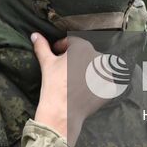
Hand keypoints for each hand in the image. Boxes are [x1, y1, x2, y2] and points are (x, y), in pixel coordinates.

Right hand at [30, 32, 112, 146]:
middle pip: (85, 54)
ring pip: (96, 67)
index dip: (62, 47)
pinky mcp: (111, 87)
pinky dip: (98, 83)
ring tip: (76, 79)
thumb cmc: (53, 85)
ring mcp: (106, 72)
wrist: (63, 111)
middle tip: (65, 69)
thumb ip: (42, 47)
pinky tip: (86, 88)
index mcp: (82, 47)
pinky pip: (104, 81)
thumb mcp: (46, 63)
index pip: (71, 42)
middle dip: (75, 58)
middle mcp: (97, 56)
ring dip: (88, 70)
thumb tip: (35, 35)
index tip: (56, 53)